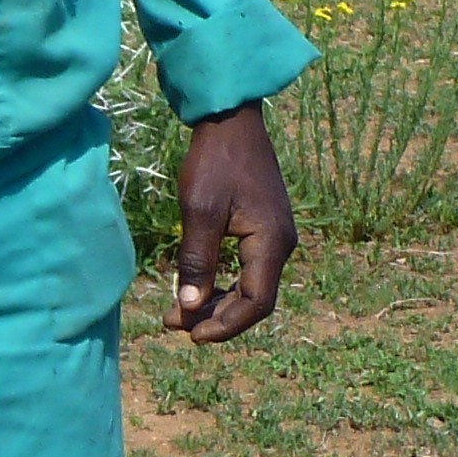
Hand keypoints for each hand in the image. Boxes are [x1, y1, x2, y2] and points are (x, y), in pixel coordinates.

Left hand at [172, 105, 296, 341]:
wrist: (231, 120)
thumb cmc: (214, 161)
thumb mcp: (199, 210)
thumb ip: (197, 260)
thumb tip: (190, 307)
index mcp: (271, 243)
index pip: (256, 303)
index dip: (225, 326)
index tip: (192, 335)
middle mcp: (282, 245)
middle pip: (256, 301)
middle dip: (216, 318)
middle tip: (175, 324)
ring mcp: (277, 237)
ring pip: (252, 287)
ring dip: (218, 303)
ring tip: (178, 311)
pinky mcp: (266, 229)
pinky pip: (249, 269)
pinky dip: (224, 284)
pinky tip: (197, 287)